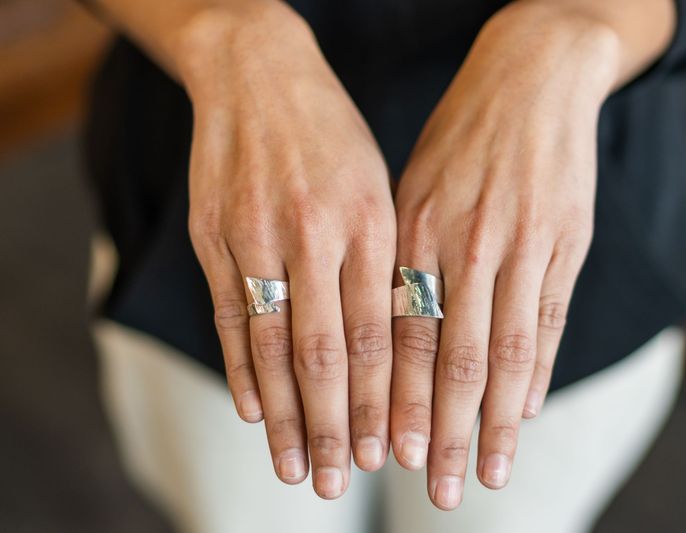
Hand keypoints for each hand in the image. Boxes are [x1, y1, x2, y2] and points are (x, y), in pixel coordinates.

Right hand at [179, 2, 394, 497]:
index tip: (389, 452)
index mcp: (369, 222)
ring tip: (294, 468)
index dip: (383, 399)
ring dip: (285, 415)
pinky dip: (242, 368)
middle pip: (326, 352)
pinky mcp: (214, 237)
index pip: (378, 333)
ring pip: (273, 345)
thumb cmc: (333, 137)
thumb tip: (397, 347)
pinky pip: (228, 316)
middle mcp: (313, 234)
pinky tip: (255, 411)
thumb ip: (386, 264)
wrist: (257, 75)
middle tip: (338, 483)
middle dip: (335, 426)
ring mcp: (257, 236)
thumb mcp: (380, 187)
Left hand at [390, 5, 621, 508]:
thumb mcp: (412, 188)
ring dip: (493, 420)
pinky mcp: (566, 242)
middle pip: (452, 358)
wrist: (531, 76)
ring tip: (486, 474)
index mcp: (416, 231)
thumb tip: (402, 345)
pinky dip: (537, 372)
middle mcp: (466, 244)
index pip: (403, 337)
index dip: (397, 403)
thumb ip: (406, 263)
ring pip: (504, 351)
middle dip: (442, 432)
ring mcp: (522, 244)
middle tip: (435, 490)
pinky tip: (524, 413)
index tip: (389, 456)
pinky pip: (549, 319)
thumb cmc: (460, 139)